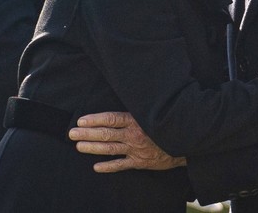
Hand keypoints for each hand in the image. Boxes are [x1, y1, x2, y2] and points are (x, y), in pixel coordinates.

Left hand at [69, 111, 184, 171]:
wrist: (187, 139)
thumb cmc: (169, 120)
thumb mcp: (154, 109)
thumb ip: (140, 105)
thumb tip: (127, 91)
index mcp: (136, 120)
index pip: (111, 119)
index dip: (95, 120)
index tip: (81, 121)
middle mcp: (134, 135)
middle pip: (106, 134)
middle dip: (87, 134)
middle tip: (71, 133)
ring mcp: (136, 149)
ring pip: (110, 149)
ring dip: (93, 148)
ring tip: (78, 146)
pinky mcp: (140, 162)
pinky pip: (121, 165)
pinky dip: (108, 166)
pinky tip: (96, 167)